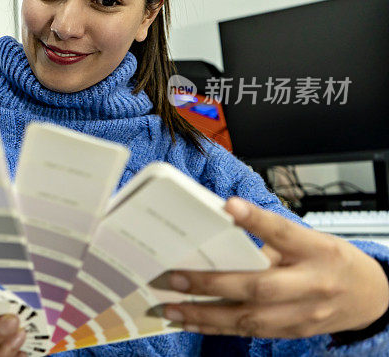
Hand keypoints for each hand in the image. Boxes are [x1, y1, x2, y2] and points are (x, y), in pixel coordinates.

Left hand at [160, 197, 388, 338]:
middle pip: (259, 286)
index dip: (256, 220)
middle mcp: (311, 284)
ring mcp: (302, 314)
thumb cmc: (331, 260)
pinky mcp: (292, 333)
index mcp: (316, 250)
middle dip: (213, 282)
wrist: (370, 296)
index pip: (284, 232)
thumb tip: (219, 225)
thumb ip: (270, 237)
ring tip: (170, 305)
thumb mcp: (310, 240)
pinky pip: (249, 333)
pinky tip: (189, 321)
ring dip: (204, 313)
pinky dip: (215, 328)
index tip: (229, 207)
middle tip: (175, 276)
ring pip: (249, 318)